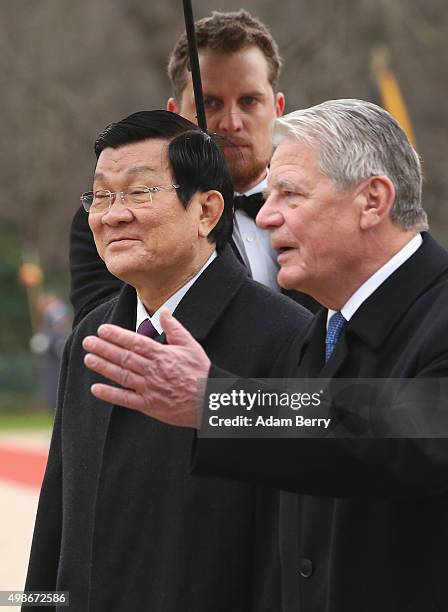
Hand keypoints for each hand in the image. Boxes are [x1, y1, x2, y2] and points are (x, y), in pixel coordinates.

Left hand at [82, 308, 210, 427]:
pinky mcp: (148, 405)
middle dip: (104, 348)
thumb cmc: (201, 372)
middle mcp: (152, 371)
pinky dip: (110, 394)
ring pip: (121, 375)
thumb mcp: (191, 345)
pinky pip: (125, 399)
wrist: (209, 400)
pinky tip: (96, 388)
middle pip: (124, 357)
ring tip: (88, 358)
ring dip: (103, 367)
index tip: (103, 330)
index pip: (135, 342)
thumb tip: (164, 311)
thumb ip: (175, 328)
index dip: (117, 336)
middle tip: (88, 341)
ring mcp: (149, 388)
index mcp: (162, 355)